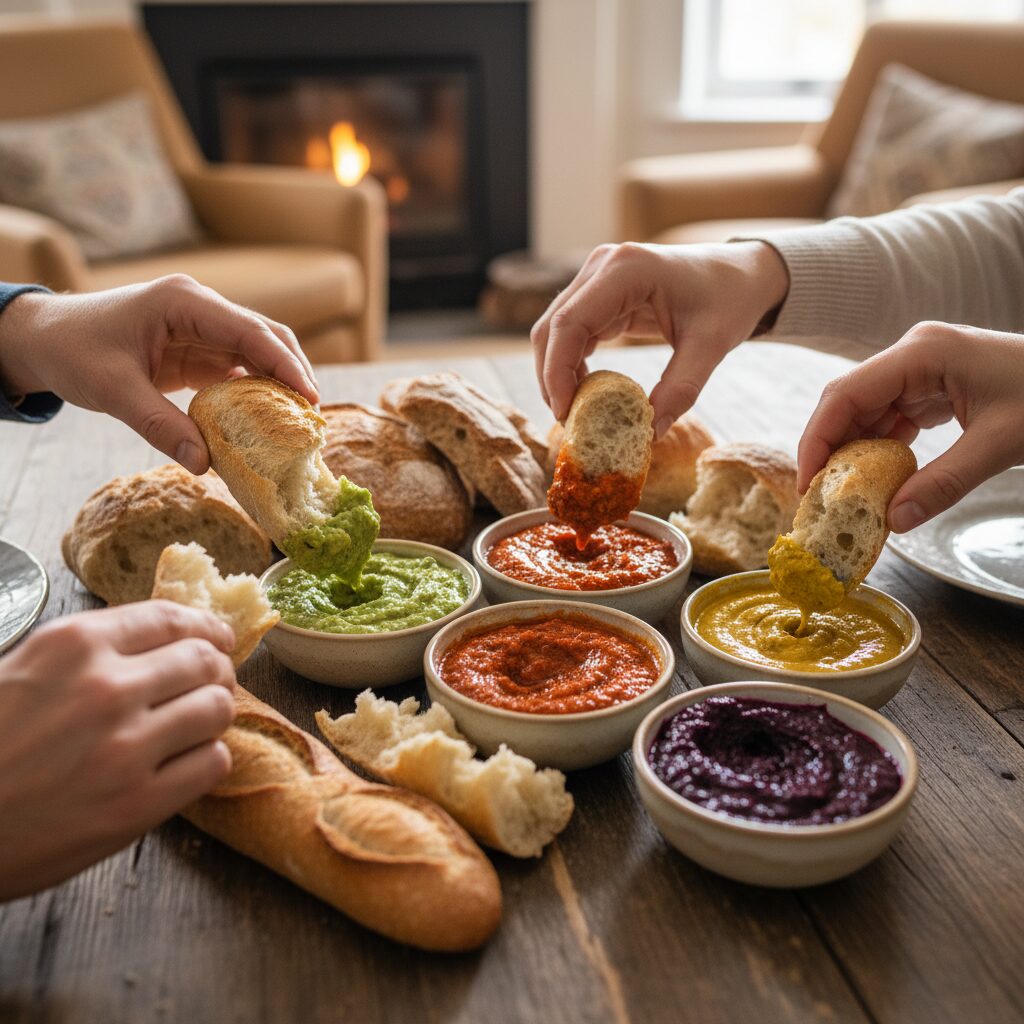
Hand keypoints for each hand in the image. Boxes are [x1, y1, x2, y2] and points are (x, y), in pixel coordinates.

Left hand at [0, 275, 319, 472]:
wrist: (42, 338)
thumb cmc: (73, 351)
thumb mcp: (112, 390)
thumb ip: (159, 424)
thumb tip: (204, 464)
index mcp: (185, 302)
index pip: (250, 331)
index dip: (286, 364)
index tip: (310, 398)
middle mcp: (200, 308)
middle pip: (265, 335)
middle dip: (294, 371)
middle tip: (313, 414)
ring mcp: (200, 327)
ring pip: (257, 350)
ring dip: (279, 382)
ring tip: (299, 420)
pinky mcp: (196, 348)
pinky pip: (237, 367)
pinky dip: (256, 390)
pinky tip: (268, 418)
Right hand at [0, 601, 236, 898]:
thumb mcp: (22, 670)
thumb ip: (90, 650)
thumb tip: (162, 637)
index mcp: (74, 645)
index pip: (172, 619)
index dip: (206, 628)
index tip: (218, 637)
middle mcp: (106, 688)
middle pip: (204, 660)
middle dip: (217, 669)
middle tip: (213, 682)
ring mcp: (126, 747)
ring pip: (218, 708)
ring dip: (215, 713)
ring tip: (199, 723)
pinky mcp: (138, 805)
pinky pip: (213, 763)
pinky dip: (208, 759)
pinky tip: (186, 763)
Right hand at [531, 241, 788, 432]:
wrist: (742, 274)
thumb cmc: (730, 299)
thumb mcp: (711, 346)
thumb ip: (681, 389)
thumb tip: (650, 434)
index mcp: (626, 269)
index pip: (570, 323)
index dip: (558, 371)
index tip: (565, 413)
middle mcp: (603, 266)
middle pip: (553, 327)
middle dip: (552, 377)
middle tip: (568, 421)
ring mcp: (598, 277)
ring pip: (555, 329)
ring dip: (557, 371)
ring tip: (576, 411)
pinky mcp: (600, 292)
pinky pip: (572, 330)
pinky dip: (571, 362)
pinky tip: (586, 390)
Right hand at [798, 322, 1023, 531]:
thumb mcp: (1000, 445)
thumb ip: (943, 484)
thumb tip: (892, 522)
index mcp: (922, 351)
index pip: (846, 394)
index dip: (817, 439)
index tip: (808, 483)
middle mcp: (913, 353)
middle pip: (848, 401)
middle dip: (830, 448)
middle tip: (818, 496)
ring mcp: (921, 368)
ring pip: (865, 411)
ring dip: (854, 452)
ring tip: (843, 494)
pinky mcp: (932, 385)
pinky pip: (890, 417)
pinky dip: (880, 449)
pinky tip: (876, 478)